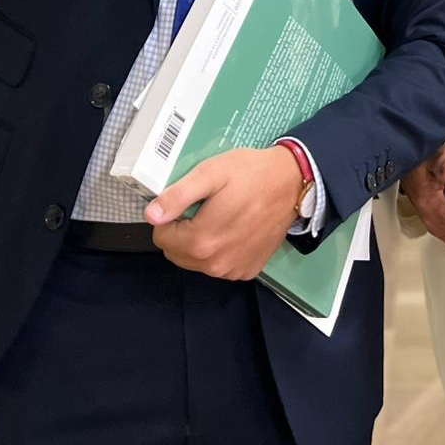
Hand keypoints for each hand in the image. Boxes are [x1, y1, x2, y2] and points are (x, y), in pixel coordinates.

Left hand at [145, 146, 301, 279]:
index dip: (170, 217)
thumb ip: (178, 196)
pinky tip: (236, 229)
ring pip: (197, 262)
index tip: (189, 202)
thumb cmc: (251, 173)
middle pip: (177, 253)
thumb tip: (151, 215)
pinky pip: (219, 266)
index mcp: (202, 241)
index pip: (162, 238)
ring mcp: (233, 270)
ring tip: (222, 216)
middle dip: (183, 232)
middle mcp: (216, 264)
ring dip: (201, 243)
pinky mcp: (248, 270)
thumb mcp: (211, 173)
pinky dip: (221, 250)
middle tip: (206, 207)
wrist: (293, 182)